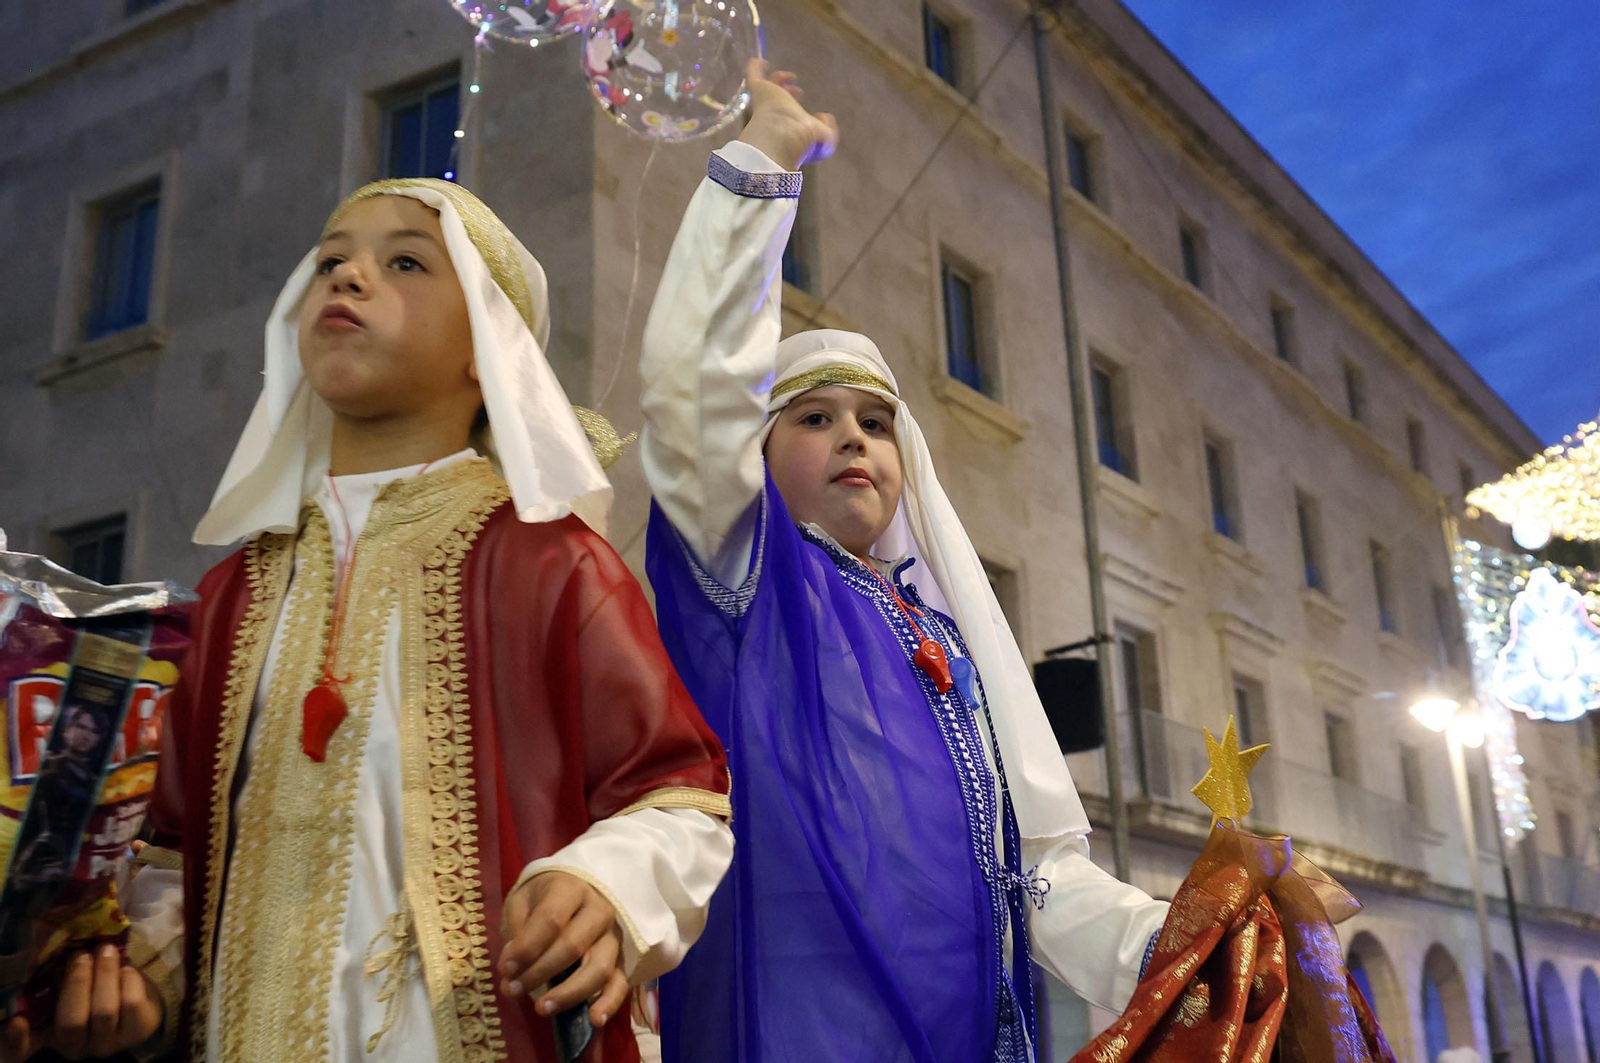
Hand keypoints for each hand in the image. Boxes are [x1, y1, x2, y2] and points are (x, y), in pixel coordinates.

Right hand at [1, 946, 162, 1061]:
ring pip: (104, 1011)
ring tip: (106, 951)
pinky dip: (129, 979)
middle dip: (78, 982)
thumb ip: (58, 979)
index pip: (21, 1052)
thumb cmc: (93, 987)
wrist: (136, 998)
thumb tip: (54, 955)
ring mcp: (107, 1044)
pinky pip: (132, 1004)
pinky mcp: (137, 1033)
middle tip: (82, 955)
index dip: (15, 1042)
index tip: (17, 1022)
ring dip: (105, 974)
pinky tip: (126, 970)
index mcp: (48, 1035)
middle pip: (72, 1023)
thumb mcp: (70, 984)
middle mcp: (74, 1047)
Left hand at [498, 872, 628, 1028]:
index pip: (551, 919)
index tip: (504, 969)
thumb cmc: (543, 899)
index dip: (527, 947)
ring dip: (569, 993)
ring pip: (599, 968)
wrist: (574, 889)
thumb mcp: (522, 902)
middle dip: (540, 972)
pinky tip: (594, 1020)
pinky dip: (609, 1003)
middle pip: (573, 946)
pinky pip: (620, 983)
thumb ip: (516, 931)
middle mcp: (598, 911)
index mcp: (571, 890)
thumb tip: (511, 970)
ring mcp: (612, 937)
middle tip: (512, 990)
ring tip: (542, 1009)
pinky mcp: (619, 960)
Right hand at [738, 59, 839, 170]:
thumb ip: (827, 128)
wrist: (783, 134)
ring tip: (789, 76)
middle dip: (788, 93)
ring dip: (778, 80)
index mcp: (785, 127)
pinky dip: (755, 68)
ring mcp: (763, 101)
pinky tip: (759, 61)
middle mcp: (771, 116)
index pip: (787, 115)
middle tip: (797, 91)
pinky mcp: (757, 88)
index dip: (795, 107)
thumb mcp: (823, 138)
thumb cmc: (802, 138)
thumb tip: (823, 116)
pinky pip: (753, 75)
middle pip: (777, 100)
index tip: (805, 104)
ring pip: (767, 87)